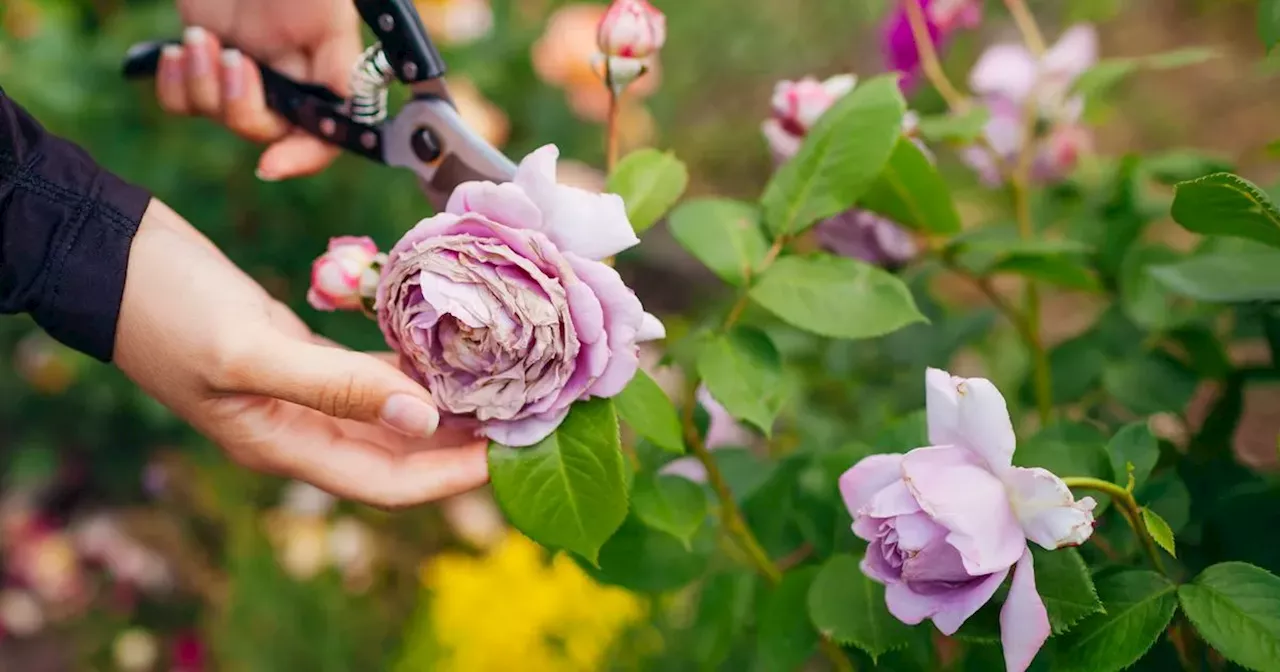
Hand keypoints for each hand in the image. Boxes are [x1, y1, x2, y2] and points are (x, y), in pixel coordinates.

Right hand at [114, 199, 489, 506]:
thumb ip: (336, 388)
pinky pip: (369, 369)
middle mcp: (300, 429)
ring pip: (390, 408)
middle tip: (526, 412)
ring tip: (505, 377)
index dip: (452, 477)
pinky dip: (409, 359)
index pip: (387, 483)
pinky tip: (450, 339)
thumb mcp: (249, 352)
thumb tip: (423, 419)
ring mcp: (300, 392)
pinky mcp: (300, 353)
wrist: (111, 256)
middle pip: (399, 453)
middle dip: (462, 440)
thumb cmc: (168, 308)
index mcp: (285, 445)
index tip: (512, 452)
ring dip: (443, 397)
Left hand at [155, 0, 362, 179]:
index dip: (300, 158)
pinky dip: (175, 83)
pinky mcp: (205, 62)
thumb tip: (349, 107)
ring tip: (200, 38)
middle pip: (265, 132)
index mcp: (323, 76)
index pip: (322, 138)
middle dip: (242, 106)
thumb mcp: (328, 12)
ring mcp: (244, 75)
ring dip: (204, 85)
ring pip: (219, 117)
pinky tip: (177, 51)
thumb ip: (340, 62)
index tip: (270, 163)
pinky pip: (183, 102)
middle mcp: (286, 83)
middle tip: (234, 58)